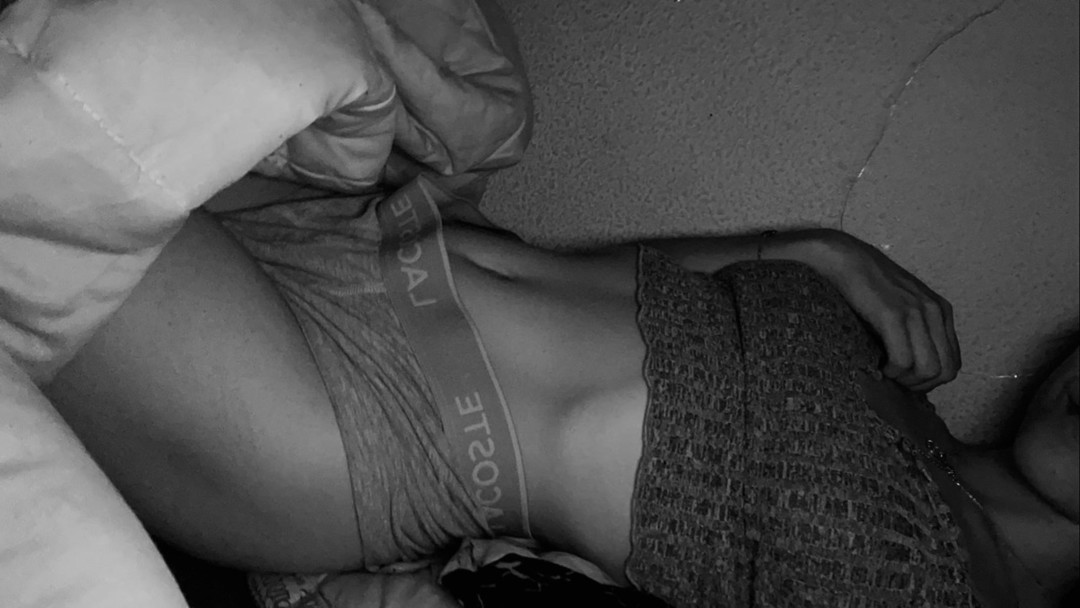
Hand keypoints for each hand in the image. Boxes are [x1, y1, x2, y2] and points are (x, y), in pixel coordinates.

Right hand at [802, 230, 961, 391]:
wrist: (844, 259)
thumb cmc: (865, 286)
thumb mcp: (902, 306)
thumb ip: (915, 330)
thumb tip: (914, 367)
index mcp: (940, 310)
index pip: (953, 362)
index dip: (930, 380)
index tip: (905, 378)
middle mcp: (934, 311)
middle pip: (945, 371)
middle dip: (920, 384)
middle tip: (895, 380)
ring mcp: (916, 312)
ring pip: (928, 369)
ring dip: (905, 380)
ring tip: (884, 371)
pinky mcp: (894, 315)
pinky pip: (903, 360)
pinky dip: (890, 371)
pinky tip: (876, 364)